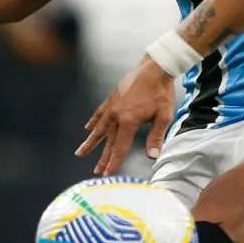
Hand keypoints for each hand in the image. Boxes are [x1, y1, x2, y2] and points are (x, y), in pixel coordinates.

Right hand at [76, 57, 174, 174]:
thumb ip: (156, 137)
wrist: (154, 67)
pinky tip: (88, 128)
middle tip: (96, 172)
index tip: (107, 174)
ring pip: (99, 129)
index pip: (120, 147)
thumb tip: (153, 157)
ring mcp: (112, 106)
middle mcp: (116, 115)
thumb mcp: (164, 116)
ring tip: (80, 154)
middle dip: (103, 158)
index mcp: (129, 121)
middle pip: (108, 142)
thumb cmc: (161, 92)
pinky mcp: (112, 98)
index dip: (114, 162)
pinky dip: (94, 122)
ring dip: (90, 143)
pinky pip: (100, 113)